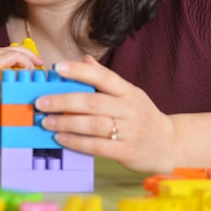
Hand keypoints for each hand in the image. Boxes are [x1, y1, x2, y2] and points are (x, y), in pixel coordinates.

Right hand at [0, 41, 42, 106]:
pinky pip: (18, 58)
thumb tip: (14, 101)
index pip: (15, 52)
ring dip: (30, 62)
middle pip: (21, 49)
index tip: (34, 68)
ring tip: (34, 74)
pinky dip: (26, 65)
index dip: (27, 58)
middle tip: (40, 65)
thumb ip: (4, 91)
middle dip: (33, 57)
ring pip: (21, 52)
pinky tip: (27, 74)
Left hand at [35, 55, 174, 172]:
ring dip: (66, 122)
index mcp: (127, 91)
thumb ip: (105, 78)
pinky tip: (61, 138)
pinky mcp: (126, 151)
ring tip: (46, 121)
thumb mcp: (128, 93)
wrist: (169, 144)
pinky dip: (76, 142)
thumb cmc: (141, 116)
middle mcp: (129, 108)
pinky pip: (97, 146)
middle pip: (93, 102)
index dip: (79, 71)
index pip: (102, 76)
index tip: (57, 67)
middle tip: (41, 102)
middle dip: (63, 101)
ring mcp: (129, 130)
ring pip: (93, 124)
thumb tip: (84, 60)